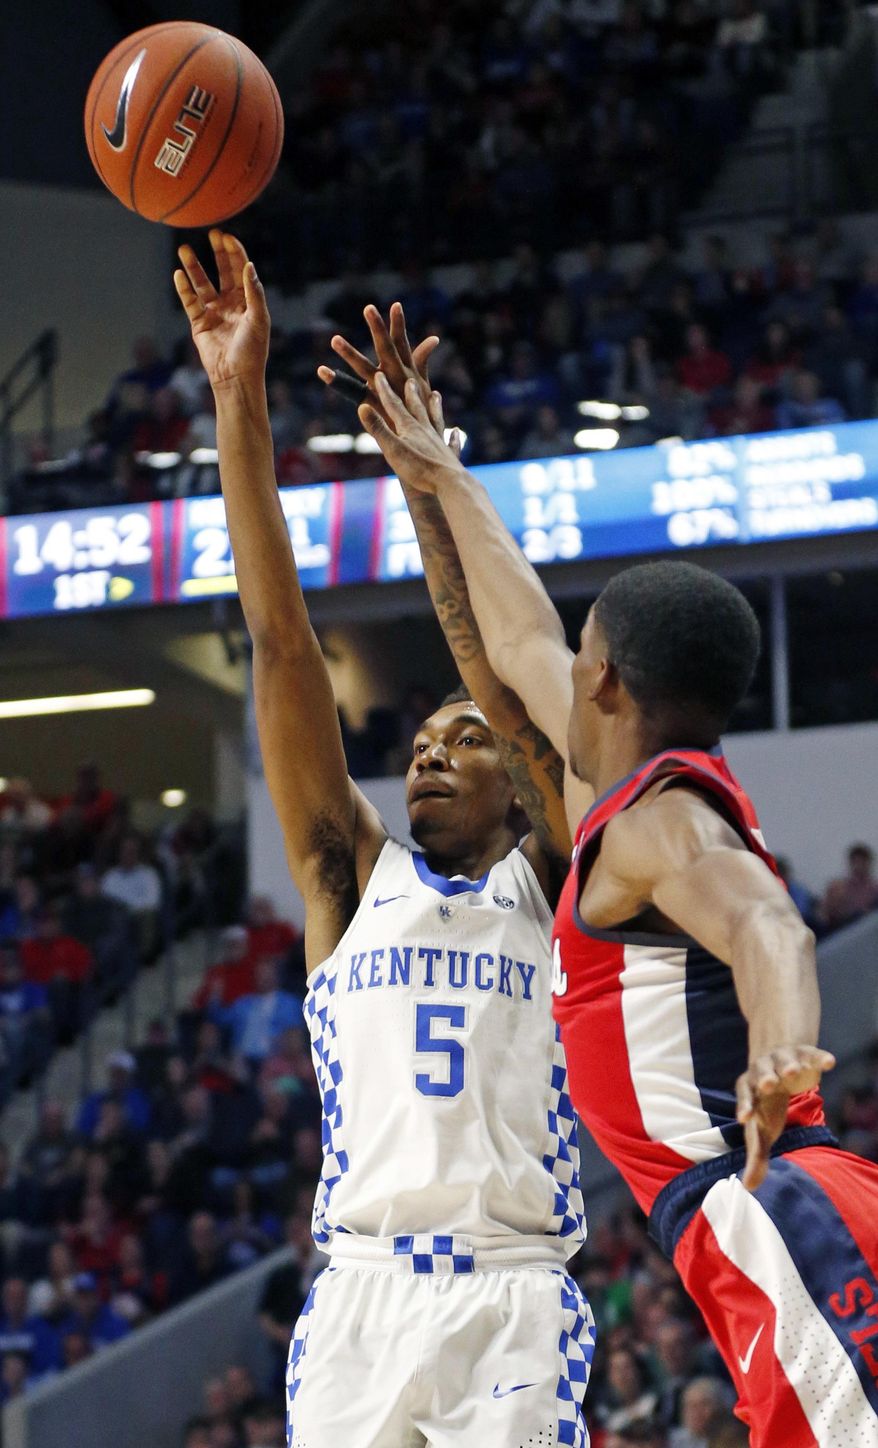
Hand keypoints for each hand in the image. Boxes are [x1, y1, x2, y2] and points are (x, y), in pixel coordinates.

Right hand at [174, 230, 268, 389]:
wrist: (236, 376)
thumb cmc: (252, 350)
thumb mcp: (258, 319)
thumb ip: (254, 292)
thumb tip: (248, 265)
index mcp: (248, 301)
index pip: (241, 270)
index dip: (235, 253)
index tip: (227, 237)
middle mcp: (230, 303)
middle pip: (223, 271)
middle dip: (218, 253)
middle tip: (212, 234)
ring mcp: (214, 312)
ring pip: (202, 283)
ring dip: (194, 267)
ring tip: (184, 249)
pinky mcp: (199, 323)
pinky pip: (190, 301)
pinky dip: (183, 288)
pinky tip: (178, 274)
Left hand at [318, 302, 439, 429]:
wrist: (422, 443)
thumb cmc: (421, 412)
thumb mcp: (421, 383)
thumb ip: (422, 360)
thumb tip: (433, 339)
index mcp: (407, 371)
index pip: (403, 343)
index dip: (399, 325)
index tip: (396, 305)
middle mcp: (395, 378)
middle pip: (386, 349)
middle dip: (378, 328)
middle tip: (368, 308)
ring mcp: (383, 391)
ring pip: (364, 368)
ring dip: (350, 353)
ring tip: (334, 339)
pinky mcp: (372, 405)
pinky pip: (351, 392)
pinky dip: (336, 381)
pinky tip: (322, 371)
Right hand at [358, 374, 465, 492]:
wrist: (449, 483)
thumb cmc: (418, 468)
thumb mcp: (392, 449)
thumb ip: (378, 428)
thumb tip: (362, 406)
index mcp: (410, 428)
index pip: (394, 405)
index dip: (385, 390)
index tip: (379, 374)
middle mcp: (426, 431)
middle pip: (417, 408)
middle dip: (411, 394)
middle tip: (411, 380)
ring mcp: (439, 443)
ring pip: (436, 420)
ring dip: (434, 407)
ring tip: (436, 395)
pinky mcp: (449, 457)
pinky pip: (451, 444)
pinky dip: (453, 437)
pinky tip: (456, 432)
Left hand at [736, 1043, 834, 1189]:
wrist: (778, 1068)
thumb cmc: (766, 1106)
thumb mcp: (762, 1129)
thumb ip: (757, 1157)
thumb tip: (749, 1187)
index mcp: (750, 1088)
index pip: (743, 1096)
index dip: (744, 1106)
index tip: (744, 1118)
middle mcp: (763, 1070)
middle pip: (761, 1072)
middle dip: (765, 1078)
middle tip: (769, 1084)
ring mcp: (783, 1060)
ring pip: (783, 1060)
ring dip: (788, 1065)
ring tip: (794, 1071)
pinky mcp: (804, 1054)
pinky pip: (812, 1054)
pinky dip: (820, 1058)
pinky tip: (830, 1063)